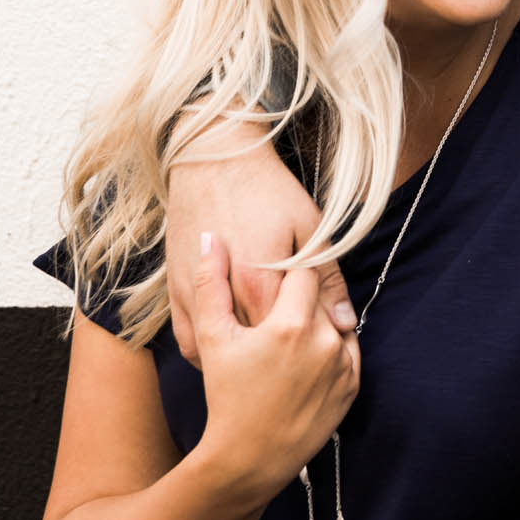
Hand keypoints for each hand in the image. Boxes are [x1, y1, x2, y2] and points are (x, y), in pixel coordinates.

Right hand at [166, 122, 353, 363]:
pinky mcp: (174, 294)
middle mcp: (228, 297)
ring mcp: (195, 297)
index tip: (320, 333)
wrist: (211, 160)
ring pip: (223, 350)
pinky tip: (231, 354)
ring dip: (245, 359)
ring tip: (266, 356)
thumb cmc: (266, 189)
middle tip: (295, 346)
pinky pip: (190, 344)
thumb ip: (326, 279)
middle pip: (260, 345)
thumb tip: (345, 322)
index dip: (310, 338)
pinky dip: (209, 356)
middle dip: (281, 351)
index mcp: (263, 283)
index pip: (294, 334)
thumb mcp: (309, 227)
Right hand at [193, 235, 359, 498]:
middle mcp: (324, 340)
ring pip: (335, 320)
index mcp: (290, 323)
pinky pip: (347, 348)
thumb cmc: (226, 396)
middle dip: (301, 298)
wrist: (250, 458)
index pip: (305, 269)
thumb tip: (211, 238)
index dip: (289, 270)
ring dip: (318, 321)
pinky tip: (304, 357)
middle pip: (320, 296)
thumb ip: (212, 283)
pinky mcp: (353, 385)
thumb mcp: (211, 338)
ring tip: (288, 339)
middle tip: (278, 310)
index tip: (276, 276)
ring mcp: (343, 364)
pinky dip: (331, 346)